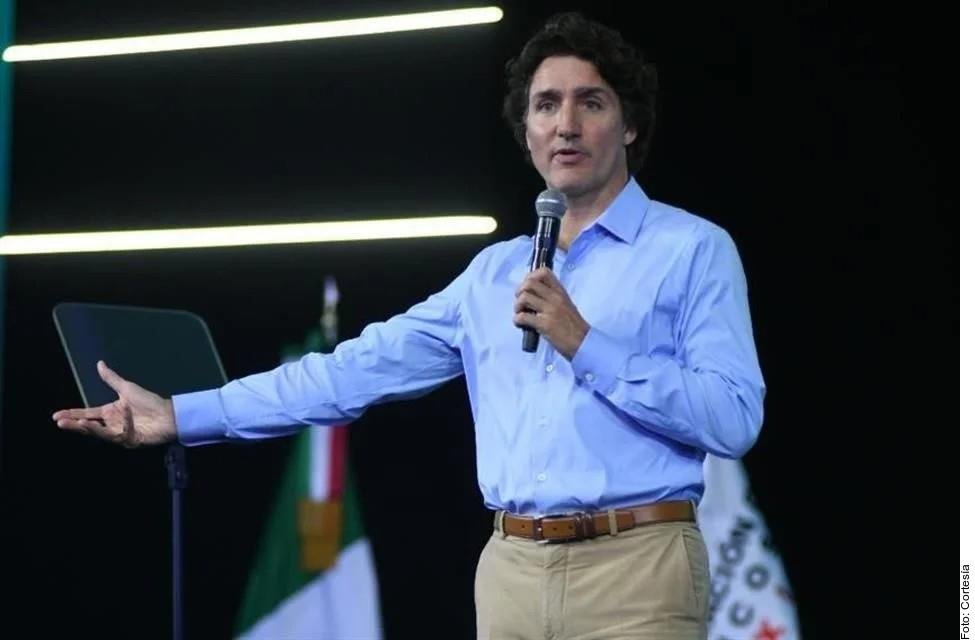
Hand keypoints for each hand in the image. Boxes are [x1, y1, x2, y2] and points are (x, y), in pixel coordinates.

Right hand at [52, 361, 176, 447]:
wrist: (168, 414)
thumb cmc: (149, 402)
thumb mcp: (127, 388)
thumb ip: (111, 378)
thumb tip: (99, 363)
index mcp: (109, 412)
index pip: (87, 414)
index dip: (72, 414)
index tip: (57, 415)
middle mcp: (111, 424)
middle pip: (89, 426)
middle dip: (74, 424)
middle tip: (60, 422)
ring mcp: (119, 434)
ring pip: (100, 433)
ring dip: (88, 428)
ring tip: (77, 423)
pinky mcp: (129, 441)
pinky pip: (119, 434)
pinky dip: (117, 426)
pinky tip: (118, 416)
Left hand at [513, 267, 589, 359]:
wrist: (583, 342)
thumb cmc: (573, 326)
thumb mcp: (566, 305)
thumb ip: (552, 297)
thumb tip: (532, 294)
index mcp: (560, 292)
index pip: (544, 272)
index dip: (530, 277)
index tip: (526, 287)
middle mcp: (555, 298)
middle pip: (529, 283)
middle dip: (519, 291)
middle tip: (520, 302)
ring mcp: (550, 310)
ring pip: (524, 297)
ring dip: (517, 306)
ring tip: (520, 313)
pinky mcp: (545, 324)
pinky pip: (523, 316)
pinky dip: (517, 320)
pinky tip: (520, 324)